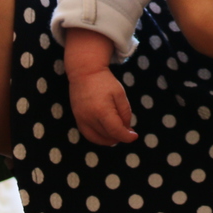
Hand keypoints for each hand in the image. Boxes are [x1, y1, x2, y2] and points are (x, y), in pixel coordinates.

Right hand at [64, 29, 136, 144]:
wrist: (84, 72)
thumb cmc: (105, 81)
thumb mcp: (120, 94)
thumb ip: (125, 112)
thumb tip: (126, 128)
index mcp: (102, 111)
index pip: (116, 131)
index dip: (126, 136)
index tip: (134, 136)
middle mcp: (90, 118)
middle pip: (108, 136)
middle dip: (120, 136)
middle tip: (127, 131)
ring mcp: (82, 120)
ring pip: (98, 139)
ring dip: (110, 139)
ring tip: (118, 133)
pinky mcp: (77, 119)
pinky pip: (89, 135)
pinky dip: (99, 138)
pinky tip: (107, 133)